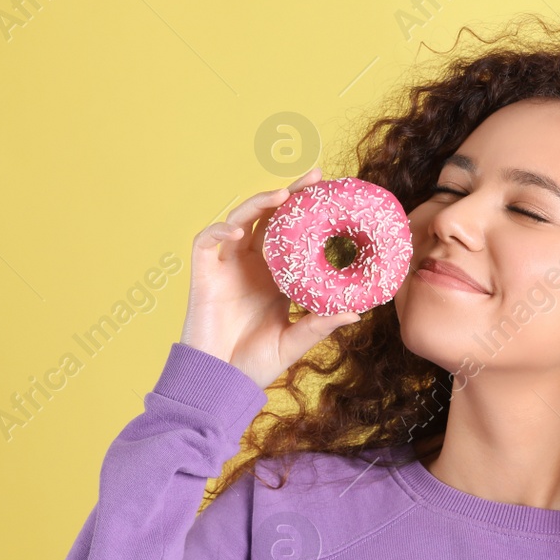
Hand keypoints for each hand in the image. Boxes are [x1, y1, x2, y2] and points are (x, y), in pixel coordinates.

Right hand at [180, 165, 360, 389]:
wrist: (219, 382)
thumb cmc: (254, 364)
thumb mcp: (293, 342)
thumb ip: (318, 325)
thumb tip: (355, 312)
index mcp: (276, 276)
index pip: (293, 234)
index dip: (308, 213)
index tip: (334, 195)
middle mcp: (252, 264)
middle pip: (269, 217)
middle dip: (290, 194)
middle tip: (316, 178)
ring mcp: (227, 266)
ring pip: (239, 220)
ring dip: (258, 203)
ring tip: (282, 195)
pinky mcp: (203, 274)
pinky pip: (206, 242)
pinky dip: (218, 230)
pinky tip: (236, 230)